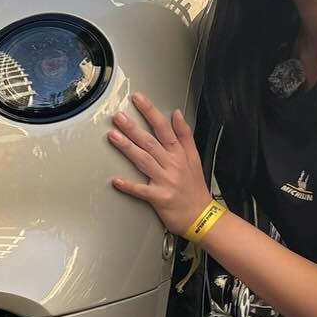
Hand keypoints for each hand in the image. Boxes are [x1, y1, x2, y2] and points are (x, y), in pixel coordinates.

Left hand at [108, 93, 212, 236]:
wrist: (202, 217)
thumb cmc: (195, 188)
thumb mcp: (195, 158)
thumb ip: (185, 135)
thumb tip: (177, 114)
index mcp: (179, 154)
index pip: (164, 128)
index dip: (151, 112)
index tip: (138, 99)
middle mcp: (172, 165)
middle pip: (151, 142)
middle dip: (133, 128)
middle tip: (118, 116)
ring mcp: (165, 181)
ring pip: (144, 160)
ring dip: (128, 148)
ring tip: (113, 136)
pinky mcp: (159, 198)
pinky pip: (142, 191)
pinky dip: (129, 186)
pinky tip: (116, 180)